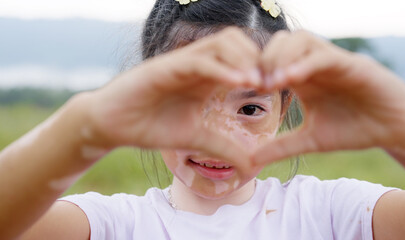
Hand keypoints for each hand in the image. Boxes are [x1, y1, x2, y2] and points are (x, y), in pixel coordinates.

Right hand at [85, 28, 261, 161]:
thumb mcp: (197, 139)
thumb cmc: (152, 127)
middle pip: (238, 43)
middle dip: (261, 59)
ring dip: (245, 59)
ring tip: (260, 82)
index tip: (282, 88)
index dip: (265, 70)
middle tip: (276, 82)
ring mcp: (182, 63)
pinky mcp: (166, 67)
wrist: (113, 124)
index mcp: (207, 78)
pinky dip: (221, 68)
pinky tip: (239, 83)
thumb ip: (225, 147)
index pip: (242, 60)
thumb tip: (251, 167)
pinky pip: (199, 60)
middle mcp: (198, 65)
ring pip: (222, 43)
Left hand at [254, 30, 404, 164]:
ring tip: (271, 82)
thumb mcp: (311, 141)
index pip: (271, 59)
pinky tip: (290, 79)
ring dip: (281, 56)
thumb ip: (282, 147)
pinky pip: (324, 55)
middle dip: (263, 59)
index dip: (254, 69)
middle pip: (281, 42)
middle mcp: (313, 66)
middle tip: (254, 83)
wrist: (391, 130)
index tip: (243, 88)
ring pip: (300, 40)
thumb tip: (251, 160)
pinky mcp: (351, 64)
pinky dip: (305, 63)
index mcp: (301, 79)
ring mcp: (332, 62)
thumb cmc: (352, 130)